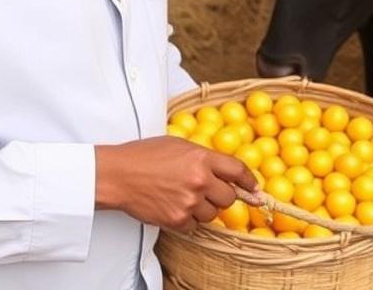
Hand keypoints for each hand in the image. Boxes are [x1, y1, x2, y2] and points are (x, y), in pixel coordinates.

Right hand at [95, 136, 259, 231]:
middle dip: (220, 196)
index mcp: (201, 158)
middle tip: (205, 192)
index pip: (238, 171)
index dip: (249, 181)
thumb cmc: (144, 156)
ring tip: (182, 197)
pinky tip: (173, 207)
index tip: (253, 188)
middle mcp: (199, 180)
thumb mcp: (178, 145)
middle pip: (228, 198)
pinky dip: (187, 220)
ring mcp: (189, 202)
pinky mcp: (177, 220)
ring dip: (202, 209)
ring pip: (212, 215)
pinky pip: (195, 227)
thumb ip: (204, 158)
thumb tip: (226, 172)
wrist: (118, 174)